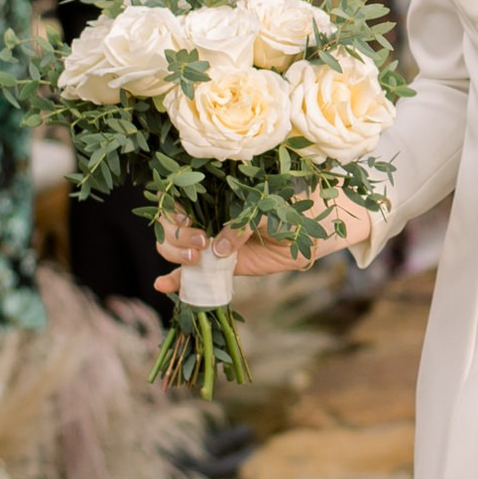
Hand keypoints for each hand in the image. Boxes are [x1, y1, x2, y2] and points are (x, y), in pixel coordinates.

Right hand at [155, 205, 360, 289]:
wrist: (314, 233)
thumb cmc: (291, 210)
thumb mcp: (266, 211)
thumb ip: (241, 225)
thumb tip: (217, 249)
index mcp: (216, 194)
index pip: (179, 198)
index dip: (173, 210)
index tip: (187, 220)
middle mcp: (209, 216)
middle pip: (171, 225)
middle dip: (176, 236)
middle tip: (201, 243)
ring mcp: (212, 241)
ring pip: (177, 248)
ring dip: (176, 255)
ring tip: (196, 260)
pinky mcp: (221, 265)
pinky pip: (194, 273)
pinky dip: (177, 279)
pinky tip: (163, 284)